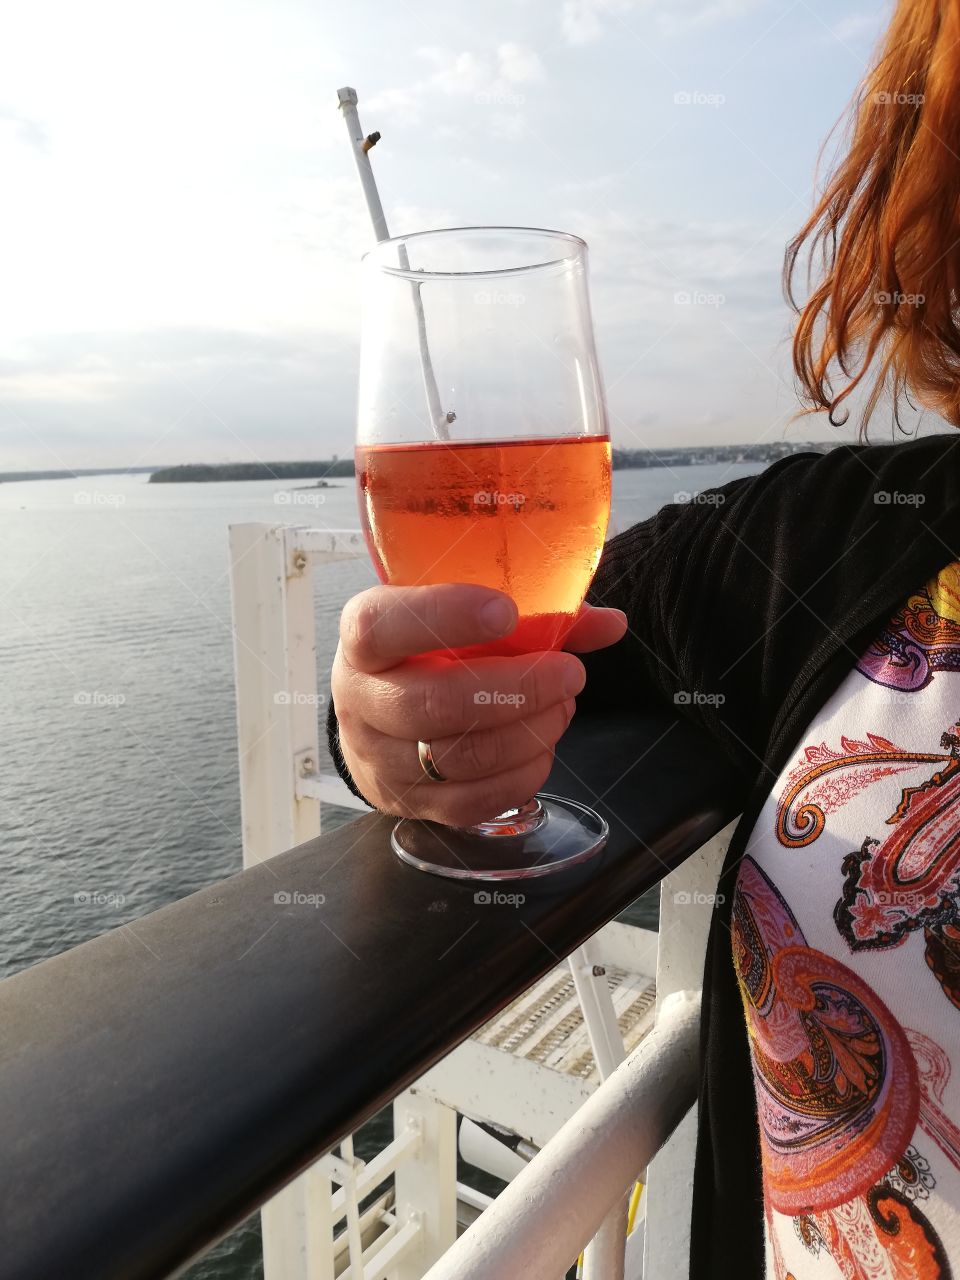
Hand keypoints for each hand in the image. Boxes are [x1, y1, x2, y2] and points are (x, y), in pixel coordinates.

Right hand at [331, 584, 627, 826]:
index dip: (444, 616)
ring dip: (528, 733)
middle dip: (517, 689)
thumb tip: (610, 624)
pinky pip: (471, 800)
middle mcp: (361, 699)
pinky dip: (521, 775)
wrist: (377, 713)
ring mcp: (379, 758)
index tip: (506, 611)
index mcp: (365, 639)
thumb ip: (534, 613)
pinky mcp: (408, 802)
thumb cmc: (427, 652)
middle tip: (568, 673)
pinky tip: (542, 747)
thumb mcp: (459, 618)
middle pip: (434, 703)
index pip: (383, 626)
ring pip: (458, 758)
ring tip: (561, 707)